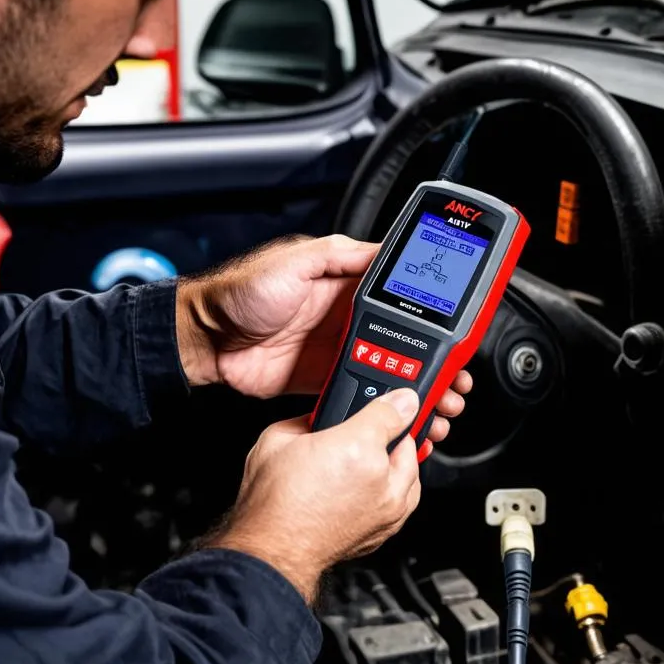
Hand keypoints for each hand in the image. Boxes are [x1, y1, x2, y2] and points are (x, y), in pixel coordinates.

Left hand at [176, 235, 472, 447]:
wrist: (206, 339)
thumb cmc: (239, 293)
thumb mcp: (294, 260)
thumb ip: (339, 254)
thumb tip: (382, 249)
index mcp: (343, 284)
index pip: (399, 293)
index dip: (430, 309)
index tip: (455, 326)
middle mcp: (345, 317)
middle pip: (404, 337)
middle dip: (435, 357)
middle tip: (456, 375)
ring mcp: (336, 349)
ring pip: (390, 368)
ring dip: (416, 384)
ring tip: (440, 399)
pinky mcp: (322, 379)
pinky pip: (361, 390)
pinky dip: (382, 403)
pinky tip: (402, 413)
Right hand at [205, 388, 422, 603]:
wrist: (272, 548)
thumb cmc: (272, 503)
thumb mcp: (278, 439)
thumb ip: (307, 419)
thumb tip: (318, 415)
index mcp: (357, 449)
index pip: (393, 411)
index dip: (394, 401)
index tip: (397, 399)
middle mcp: (382, 482)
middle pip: (411, 444)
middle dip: (399, 432)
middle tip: (384, 425)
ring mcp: (387, 511)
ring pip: (413, 477)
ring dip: (403, 463)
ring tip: (383, 454)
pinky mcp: (384, 531)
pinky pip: (404, 504)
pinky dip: (398, 490)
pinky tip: (379, 484)